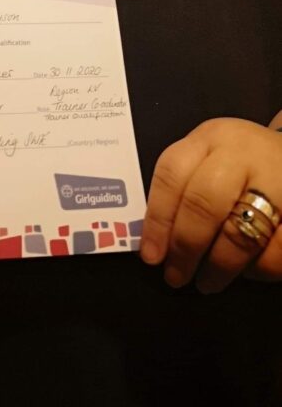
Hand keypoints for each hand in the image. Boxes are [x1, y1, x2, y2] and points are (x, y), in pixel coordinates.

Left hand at [140, 118, 281, 292]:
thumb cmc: (240, 163)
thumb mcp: (209, 157)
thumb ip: (182, 189)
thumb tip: (157, 244)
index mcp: (210, 138)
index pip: (172, 174)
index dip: (157, 219)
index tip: (150, 255)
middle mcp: (242, 153)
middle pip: (203, 203)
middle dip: (185, 247)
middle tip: (176, 276)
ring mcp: (277, 179)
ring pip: (240, 233)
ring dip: (219, 266)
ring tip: (207, 282)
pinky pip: (277, 251)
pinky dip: (259, 268)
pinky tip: (248, 271)